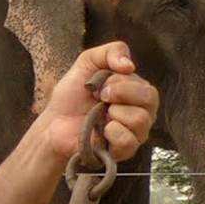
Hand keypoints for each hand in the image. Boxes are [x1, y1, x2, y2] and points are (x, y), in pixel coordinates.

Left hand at [39, 43, 157, 164]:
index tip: (100, 86)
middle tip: (101, 97)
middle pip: (151, 99)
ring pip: (141, 120)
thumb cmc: (72, 95)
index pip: (146, 86)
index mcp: (137, 93)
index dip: (122, 82)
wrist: (53, 123)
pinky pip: (129, 141)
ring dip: (115, 114)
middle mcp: (141, 113)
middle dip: (121, 93)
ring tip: (100, 116)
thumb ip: (111, 51)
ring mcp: (134, 134)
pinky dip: (112, 133)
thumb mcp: (88, 62)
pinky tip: (101, 132)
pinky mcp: (122, 151)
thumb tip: (130, 65)